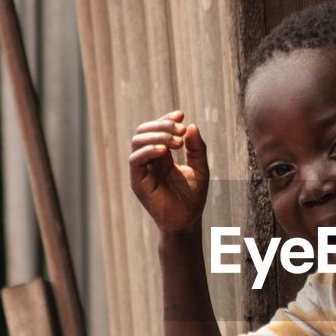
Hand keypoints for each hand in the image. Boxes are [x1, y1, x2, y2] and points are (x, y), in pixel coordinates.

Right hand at [129, 110, 209, 232]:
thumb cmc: (193, 197)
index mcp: (162, 155)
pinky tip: (164, 151)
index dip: (166, 118)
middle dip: (162, 125)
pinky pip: (135, 159)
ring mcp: (142, 170)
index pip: (157, 129)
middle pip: (144, 131)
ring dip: (157, 135)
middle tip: (181, 130)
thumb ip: (197, 148)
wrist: (187, 221)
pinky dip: (148, 150)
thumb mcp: (200, 169)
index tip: (181, 114)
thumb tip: (191, 125)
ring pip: (137, 141)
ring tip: (177, 142)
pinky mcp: (137, 181)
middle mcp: (149, 160)